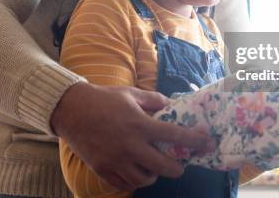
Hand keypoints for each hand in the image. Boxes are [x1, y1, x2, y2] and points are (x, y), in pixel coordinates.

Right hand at [51, 82, 212, 190]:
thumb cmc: (103, 99)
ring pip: (144, 180)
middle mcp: (130, 145)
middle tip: (180, 164)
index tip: (207, 143)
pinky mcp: (103, 169)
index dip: (194, 140)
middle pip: (163, 166)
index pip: (173, 135)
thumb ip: (154, 100)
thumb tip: (171, 106)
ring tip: (154, 166)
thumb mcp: (131, 94)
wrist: (71, 110)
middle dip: (177, 168)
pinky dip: (134, 181)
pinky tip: (136, 172)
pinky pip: (125, 184)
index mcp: (139, 124)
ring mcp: (116, 160)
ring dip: (154, 175)